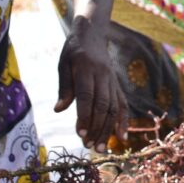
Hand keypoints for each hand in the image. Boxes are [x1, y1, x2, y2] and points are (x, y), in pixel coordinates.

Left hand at [55, 16, 127, 152]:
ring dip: (108, 129)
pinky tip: (122, 137)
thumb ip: (64, 87)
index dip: (84, 115)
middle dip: (97, 127)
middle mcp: (103, 75)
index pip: (87, 95)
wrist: (92, 34)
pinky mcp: (117, 84)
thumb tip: (59, 110)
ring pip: (114, 107)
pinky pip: (123, 103)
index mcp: (86, 68)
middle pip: (103, 104)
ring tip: (100, 148)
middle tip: (89, 146)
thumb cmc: (73, 51)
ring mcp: (113, 80)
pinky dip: (124, 120)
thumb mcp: (63, 64)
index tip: (80, 133)